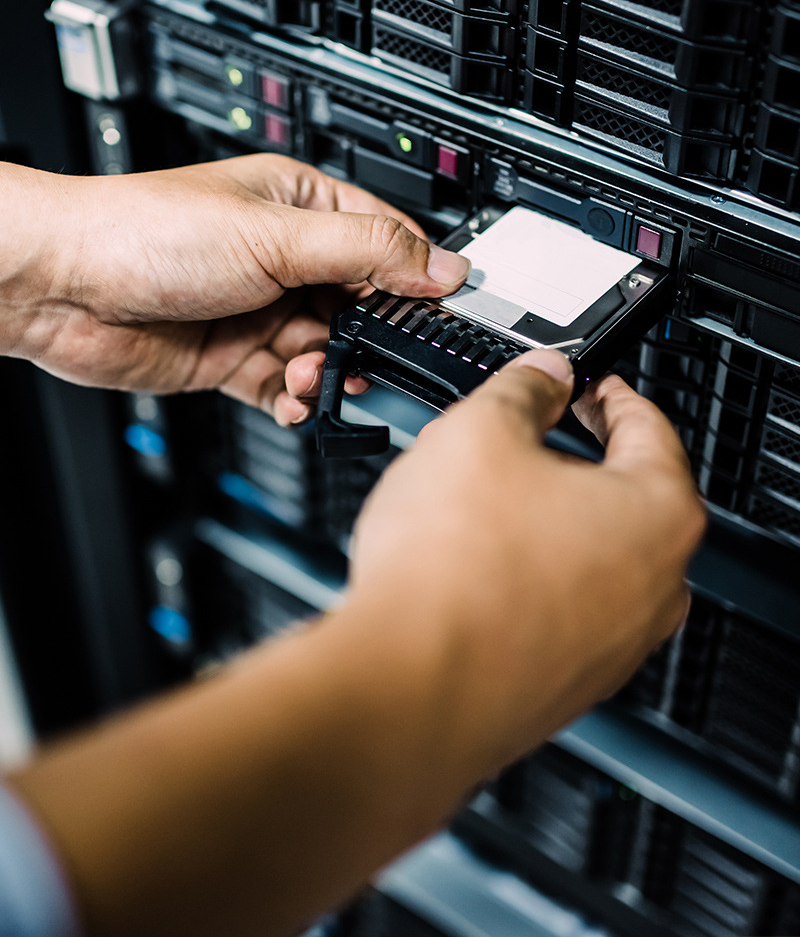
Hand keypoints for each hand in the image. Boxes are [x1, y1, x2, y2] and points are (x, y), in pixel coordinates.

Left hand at [34, 154, 468, 423]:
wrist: (61, 287)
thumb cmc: (146, 234)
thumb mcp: (275, 235)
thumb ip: (366, 254)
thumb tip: (441, 265)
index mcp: (299, 206)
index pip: (384, 241)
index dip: (415, 278)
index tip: (439, 315)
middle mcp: (282, 257)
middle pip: (360, 305)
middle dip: (369, 337)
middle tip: (371, 358)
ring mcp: (257, 310)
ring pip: (325, 351)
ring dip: (328, 370)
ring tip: (312, 373)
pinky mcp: (231, 357)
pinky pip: (284, 387)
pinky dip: (296, 400)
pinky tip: (295, 400)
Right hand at [343, 349, 705, 788]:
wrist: (408, 687)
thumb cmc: (452, 574)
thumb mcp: (479, 433)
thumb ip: (522, 390)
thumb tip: (542, 377)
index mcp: (656, 515)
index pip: (648, 427)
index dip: (606, 392)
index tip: (583, 384)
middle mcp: (653, 588)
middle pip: (619, 496)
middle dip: (565, 461)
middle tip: (514, 441)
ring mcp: (613, 644)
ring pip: (583, 556)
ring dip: (538, 523)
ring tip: (471, 507)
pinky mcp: (566, 681)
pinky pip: (553, 608)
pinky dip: (520, 578)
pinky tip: (463, 568)